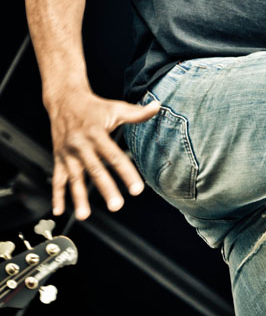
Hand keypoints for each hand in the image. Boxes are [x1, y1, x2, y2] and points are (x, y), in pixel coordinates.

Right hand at [47, 88, 160, 219]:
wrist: (64, 100)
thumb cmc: (93, 107)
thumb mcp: (115, 108)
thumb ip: (137, 113)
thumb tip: (157, 106)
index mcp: (96, 134)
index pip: (114, 156)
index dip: (126, 173)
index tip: (137, 189)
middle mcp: (81, 145)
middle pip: (95, 170)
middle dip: (106, 189)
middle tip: (116, 205)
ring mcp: (68, 153)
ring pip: (74, 178)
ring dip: (78, 198)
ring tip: (85, 215)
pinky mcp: (59, 158)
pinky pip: (57, 179)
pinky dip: (57, 195)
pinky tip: (60, 210)